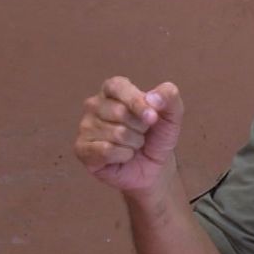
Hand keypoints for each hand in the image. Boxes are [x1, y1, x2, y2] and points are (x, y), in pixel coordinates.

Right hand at [74, 76, 183, 192]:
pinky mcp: (82, 148)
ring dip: (134, 143)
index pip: (118, 87)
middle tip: (142, 133)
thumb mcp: (172, 114)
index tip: (153, 118)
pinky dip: (124, 155)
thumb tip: (152, 98)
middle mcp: (94, 105)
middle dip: (140, 128)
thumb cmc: (158, 136)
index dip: (137, 102)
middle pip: (120, 112)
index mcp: (113, 89)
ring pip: (117, 134)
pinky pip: (106, 150)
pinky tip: (124, 156)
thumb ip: (169, 96)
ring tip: (133, 145)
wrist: (153, 167)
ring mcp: (86, 127)